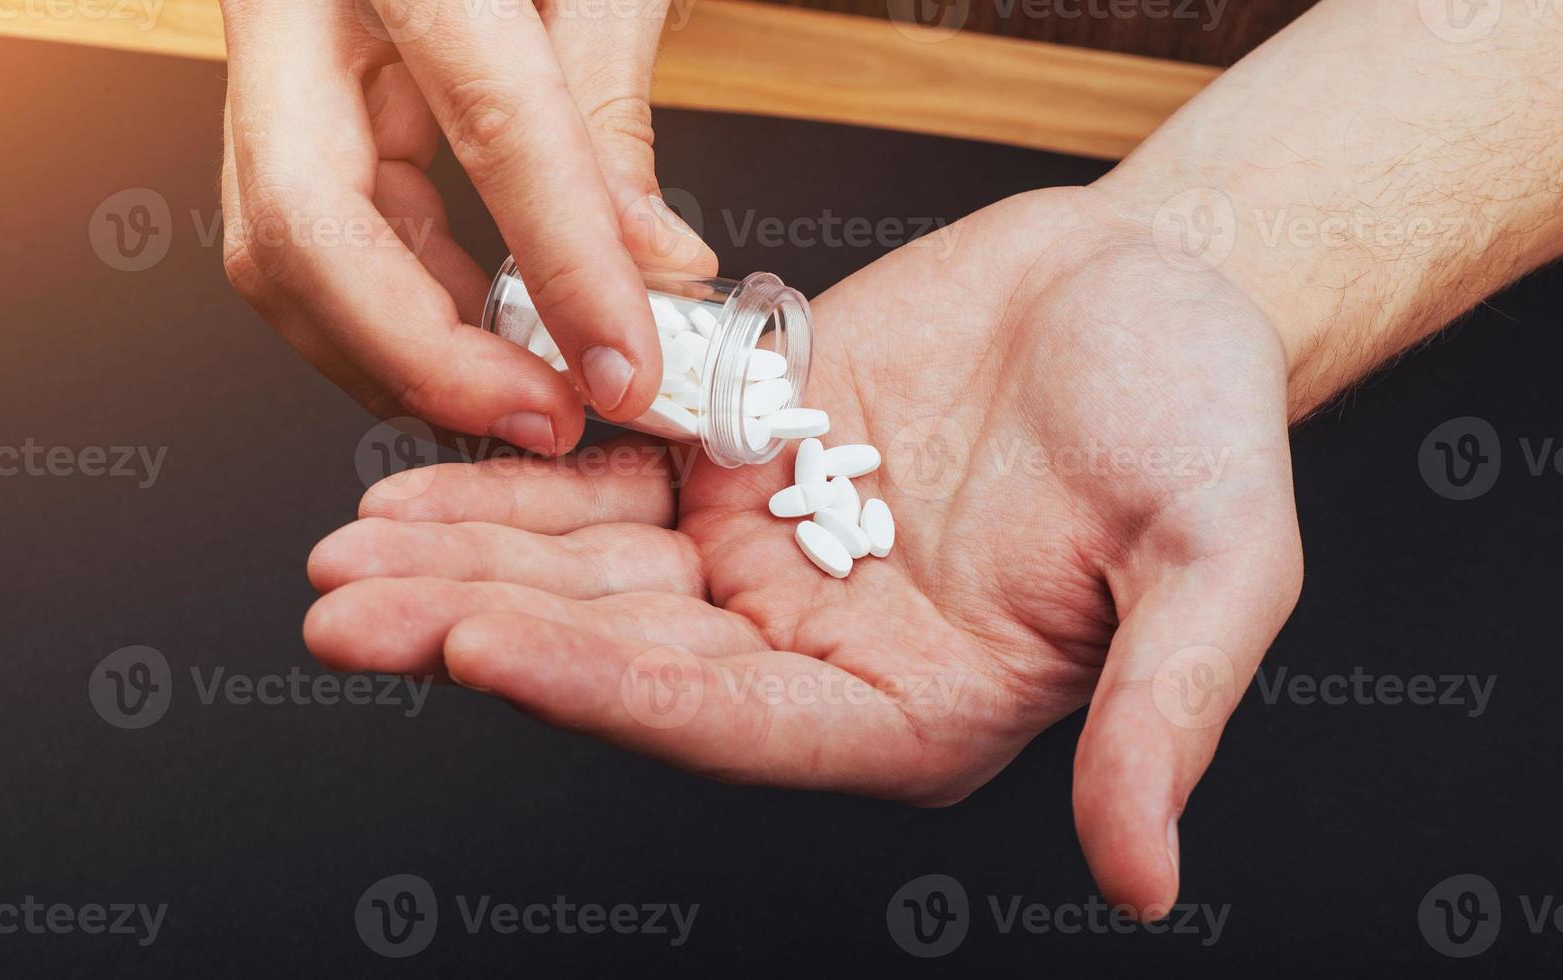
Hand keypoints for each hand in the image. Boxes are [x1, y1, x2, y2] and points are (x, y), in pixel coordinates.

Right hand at [218, 0, 713, 453]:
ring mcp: (273, 51)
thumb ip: (611, 112)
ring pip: (289, 249)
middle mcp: (298, 0)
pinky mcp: (286, 96)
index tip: (628, 364)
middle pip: (304, 223)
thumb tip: (657, 265)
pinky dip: (402, 303)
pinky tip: (484, 334)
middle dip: (425, 354)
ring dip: (407, 350)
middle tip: (542, 417)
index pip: (490, 122)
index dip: (565, 265)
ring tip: (526, 394)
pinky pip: (321, 229)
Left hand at [302, 186, 1302, 913]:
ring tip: (353, 549)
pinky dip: (523, 474)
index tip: (490, 647)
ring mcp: (769, 556)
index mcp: (915, 706)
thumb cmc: (1199, 422)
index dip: (614, 694)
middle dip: (490, 631)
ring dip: (474, 559)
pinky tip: (426, 471)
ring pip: (596, 572)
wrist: (1153, 288)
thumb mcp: (1217, 563)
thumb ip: (1165, 716)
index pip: (741, 727)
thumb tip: (1142, 879)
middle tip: (353, 609)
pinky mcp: (738, 464)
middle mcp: (821, 648)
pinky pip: (611, 479)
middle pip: (631, 659)